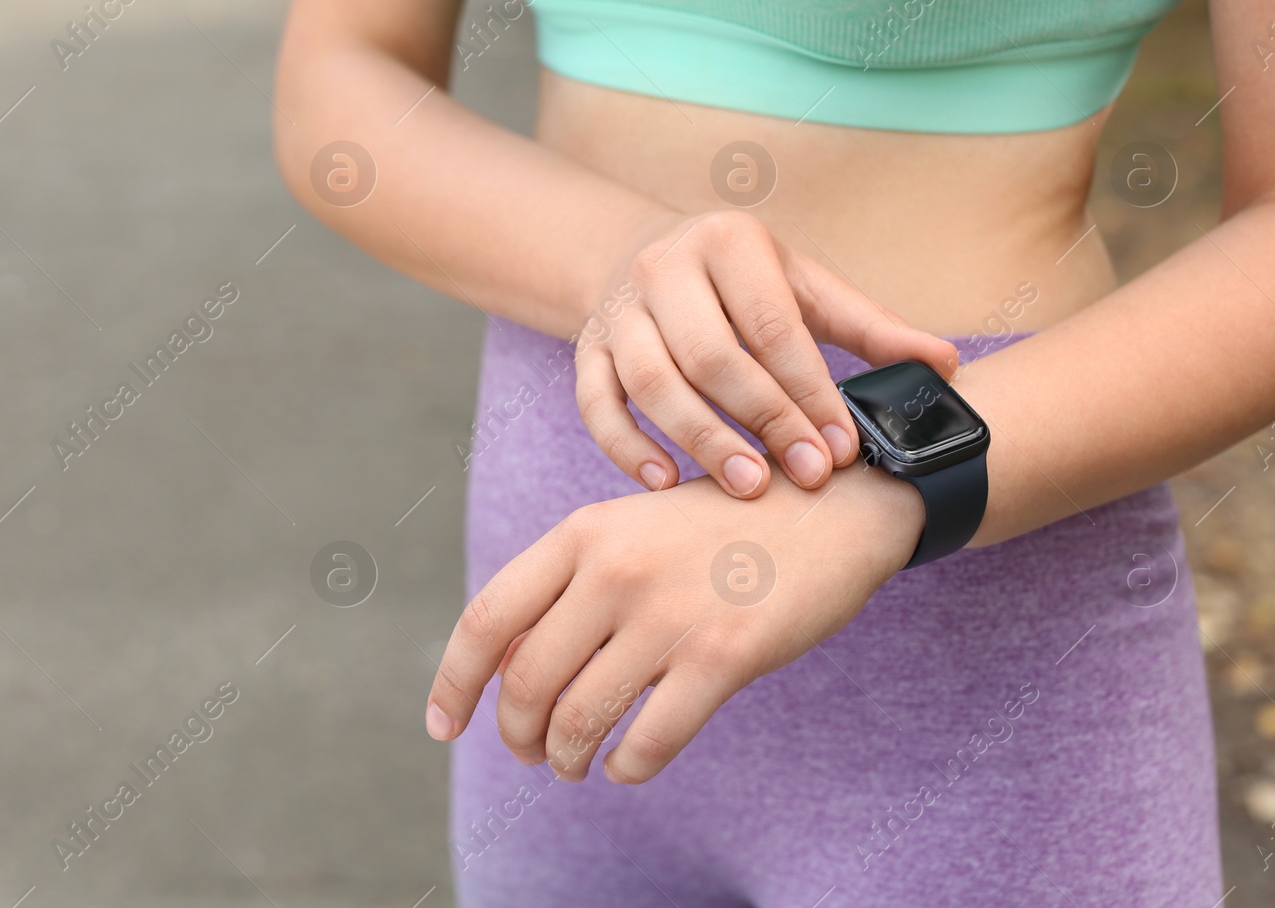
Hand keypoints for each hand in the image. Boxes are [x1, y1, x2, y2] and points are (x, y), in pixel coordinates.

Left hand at [423, 464, 923, 783]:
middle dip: (518, 735)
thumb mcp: (631, 531)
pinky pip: (649, 741)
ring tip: (575, 764)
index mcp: (583, 534)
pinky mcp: (724, 656)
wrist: (832, 507)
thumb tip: (504, 670)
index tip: (442, 726)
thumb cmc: (721, 528)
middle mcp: (615, 571)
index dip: (452, 684)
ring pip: (580, 720)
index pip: (486, 621)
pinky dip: (626, 767)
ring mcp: (669, 614)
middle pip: (526, 683)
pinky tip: (627, 764)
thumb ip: (568, 587)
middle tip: (531, 752)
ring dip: (567, 758)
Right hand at [574, 209, 957, 498]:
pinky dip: (626, 447)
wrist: (647, 253)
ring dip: (700, 440)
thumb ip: (870, 328)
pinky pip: (596, 404)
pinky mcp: (585, 348)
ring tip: (747, 487)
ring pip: (651, 383)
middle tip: (805, 477)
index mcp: (728, 241)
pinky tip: (665, 485)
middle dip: (763, 421)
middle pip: (710, 356)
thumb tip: (946, 366)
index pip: (771, 325)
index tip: (841, 447)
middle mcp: (664, 267)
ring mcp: (617, 310)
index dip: (808, 391)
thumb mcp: (806, 286)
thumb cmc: (743, 281)